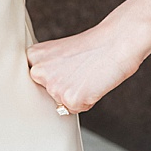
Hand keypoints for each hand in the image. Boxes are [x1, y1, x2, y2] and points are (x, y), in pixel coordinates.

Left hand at [25, 20, 147, 114]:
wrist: (117, 42)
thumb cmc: (94, 44)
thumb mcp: (60, 51)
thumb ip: (47, 68)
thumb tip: (46, 91)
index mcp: (34, 55)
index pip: (34, 79)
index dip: (53, 75)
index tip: (64, 67)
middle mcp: (39, 71)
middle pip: (45, 93)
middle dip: (60, 88)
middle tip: (78, 71)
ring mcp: (53, 86)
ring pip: (60, 103)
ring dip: (74, 94)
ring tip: (87, 75)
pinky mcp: (70, 99)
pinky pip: (75, 109)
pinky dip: (86, 101)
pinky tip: (93, 84)